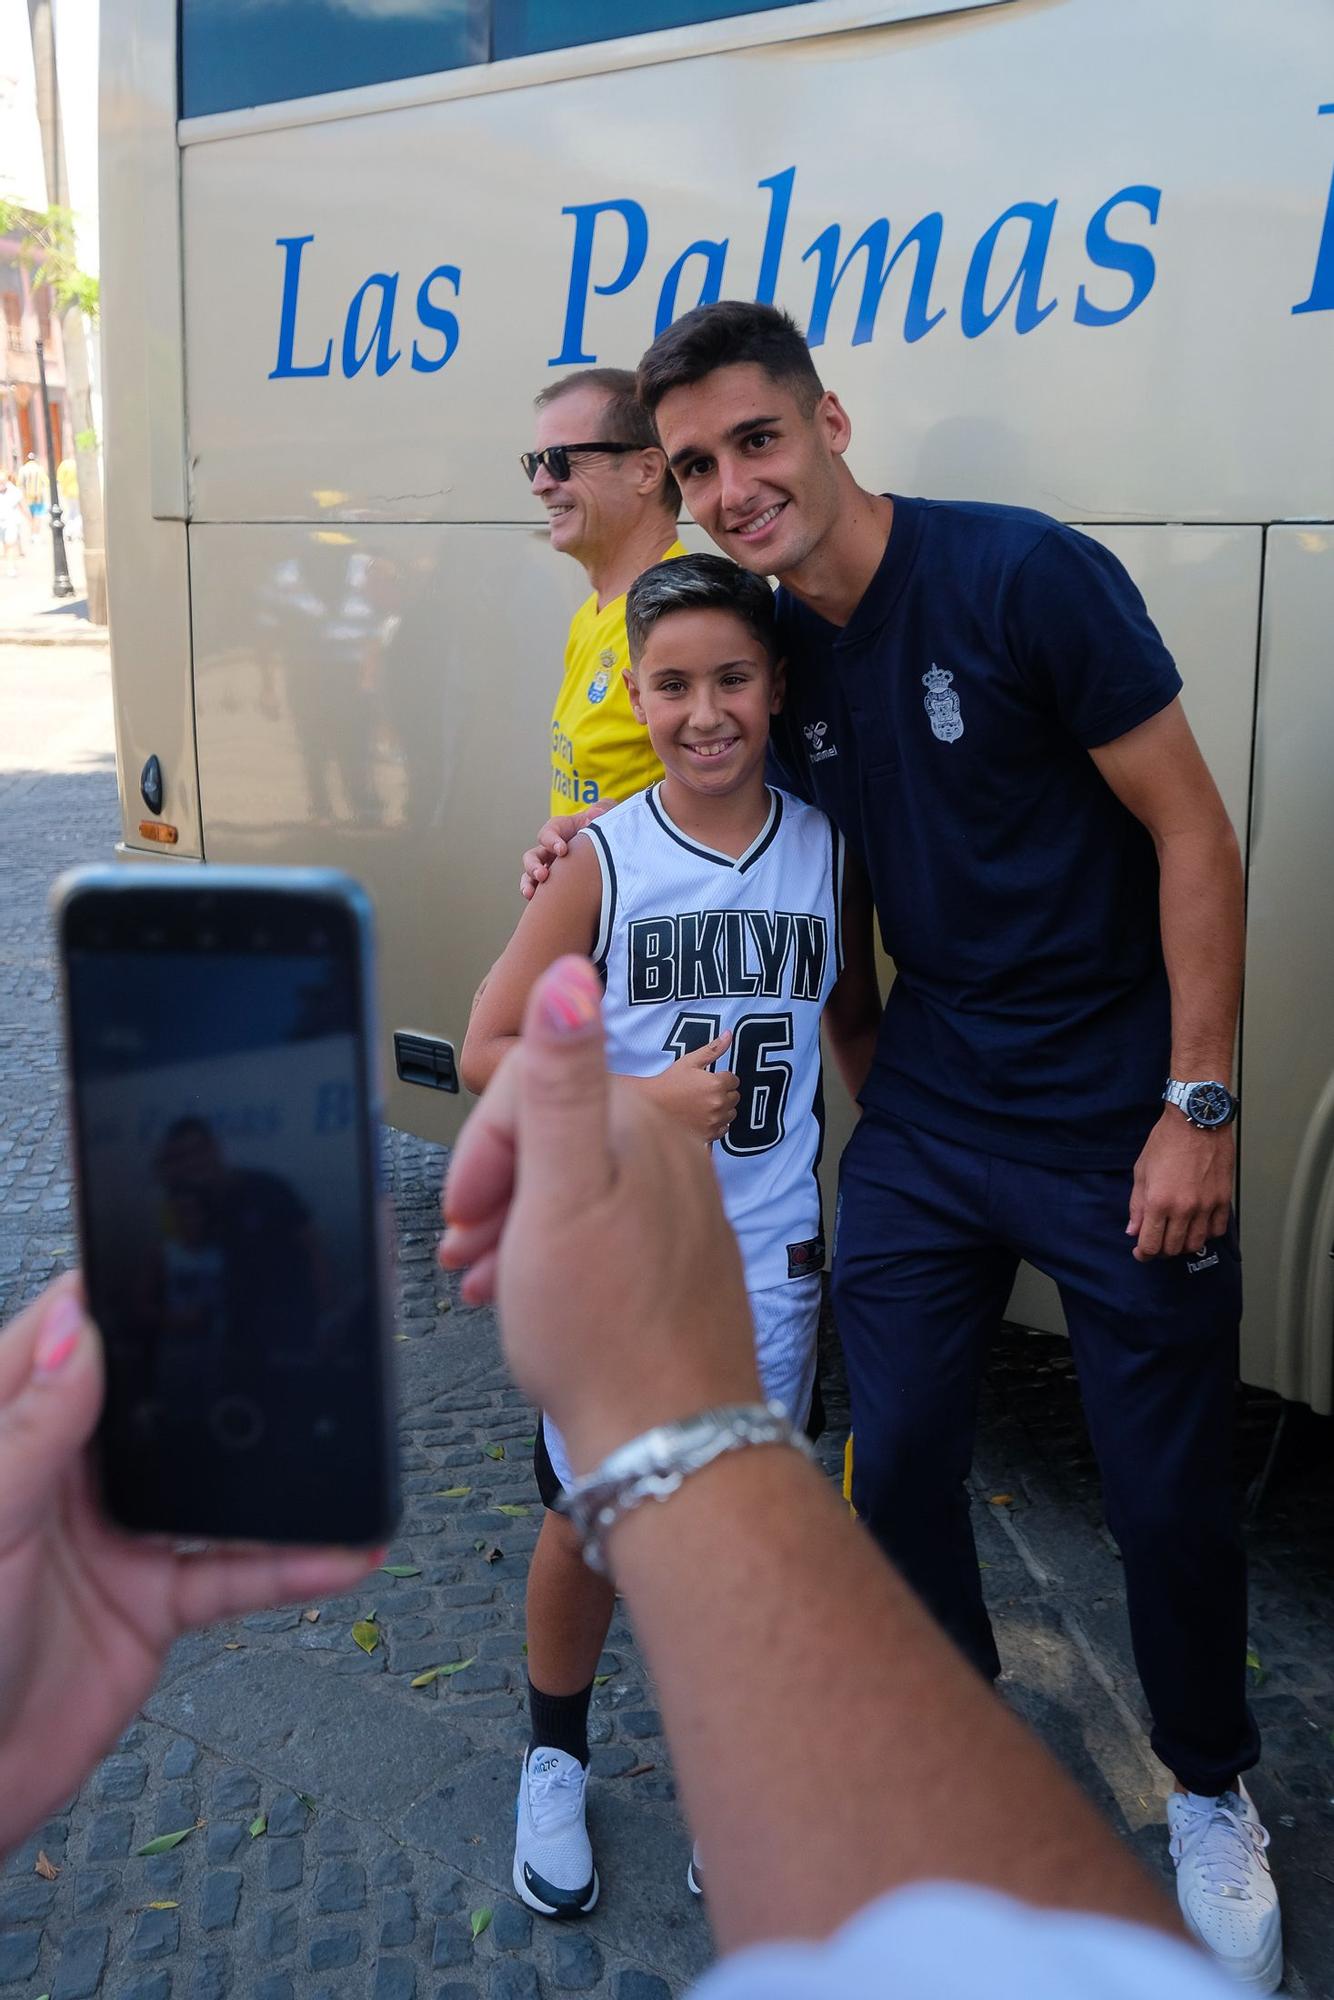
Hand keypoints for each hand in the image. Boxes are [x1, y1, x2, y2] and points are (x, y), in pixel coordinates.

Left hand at [0, 1277, 379, 1849]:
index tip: (184, 1256)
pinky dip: (293, 1561)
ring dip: (275, 1470)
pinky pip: (235, 1568)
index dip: (122, 1296)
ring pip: (214, 1480)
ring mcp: (116, 1535)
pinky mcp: (150, 1599)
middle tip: (292, 1335)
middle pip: (159, 1400)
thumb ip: (32, 1428)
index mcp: (10, 1434)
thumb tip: (81, 1328)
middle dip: (222, 1370)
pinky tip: (342, 1551)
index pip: (68, 1338)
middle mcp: (67, 1476)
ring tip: (340, 1442)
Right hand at [439, 957, 760, 1473]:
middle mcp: (667, 1152)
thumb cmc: (602, 1329)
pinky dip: (551, 1253)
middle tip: (461, 1251)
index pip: (528, 1091)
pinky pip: (599, 1229)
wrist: (670, 1438)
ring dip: (513, 1225)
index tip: (462, 1213)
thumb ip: (558, 1081)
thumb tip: (570, 971)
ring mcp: (677, 1206)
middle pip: (549, 1135)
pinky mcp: (677, 1256)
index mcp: (635, 1124)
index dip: (480, 1150)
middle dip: (492, 1187)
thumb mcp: (556, 1195)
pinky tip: (525, 1297)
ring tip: (480, 1279)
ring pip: (570, 1186)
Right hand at [520, 803, 612, 900]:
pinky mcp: (554, 884)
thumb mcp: (603, 817)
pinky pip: (539, 892)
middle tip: (543, 875)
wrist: (608, 849)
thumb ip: (601, 811)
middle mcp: (550, 850)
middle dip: (535, 865)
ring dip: (528, 883)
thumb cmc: (602, 831)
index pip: (548, 833)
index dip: (552, 841)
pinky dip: (535, 898)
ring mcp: (550, 868)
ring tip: (531, 893)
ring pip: (530, 875)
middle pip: (533, 856)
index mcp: (559, 831)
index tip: (562, 850)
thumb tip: (596, 814)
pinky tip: (535, 905)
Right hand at [644, 1032, 738, 1142]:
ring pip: (731, 1114)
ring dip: (722, 1109)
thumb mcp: (690, 1061)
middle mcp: (718, 1104)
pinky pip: (723, 1129)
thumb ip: (713, 1049)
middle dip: (724, 1093)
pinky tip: (703, 1117)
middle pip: (735, 1097)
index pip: (734, 1080)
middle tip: (705, 1091)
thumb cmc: (669, 1082)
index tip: (710, 1079)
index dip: (723, 1078)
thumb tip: (728, 1034)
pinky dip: (717, 1123)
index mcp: (716, 1084)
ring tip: (703, 1104)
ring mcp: (714, 1121)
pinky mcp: (708, 1135)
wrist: (651, 1106)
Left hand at [1127, 1110, 1234, 1259]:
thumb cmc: (1166, 1141)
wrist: (1197, 1121)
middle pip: (1173, 1248)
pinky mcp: (1223, 1200)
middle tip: (1156, 1242)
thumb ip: (1137, 1205)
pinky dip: (1206, 1234)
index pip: (1151, 1244)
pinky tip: (1197, 1226)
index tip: (1140, 1252)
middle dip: (1161, 1250)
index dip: (1143, 1254)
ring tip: (1176, 1235)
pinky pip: (1216, 1230)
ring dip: (1183, 1245)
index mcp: (1159, 1201)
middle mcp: (1184, 1208)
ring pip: (1196, 1244)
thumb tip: (1133, 1230)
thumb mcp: (1142, 1171)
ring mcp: (1206, 1206)